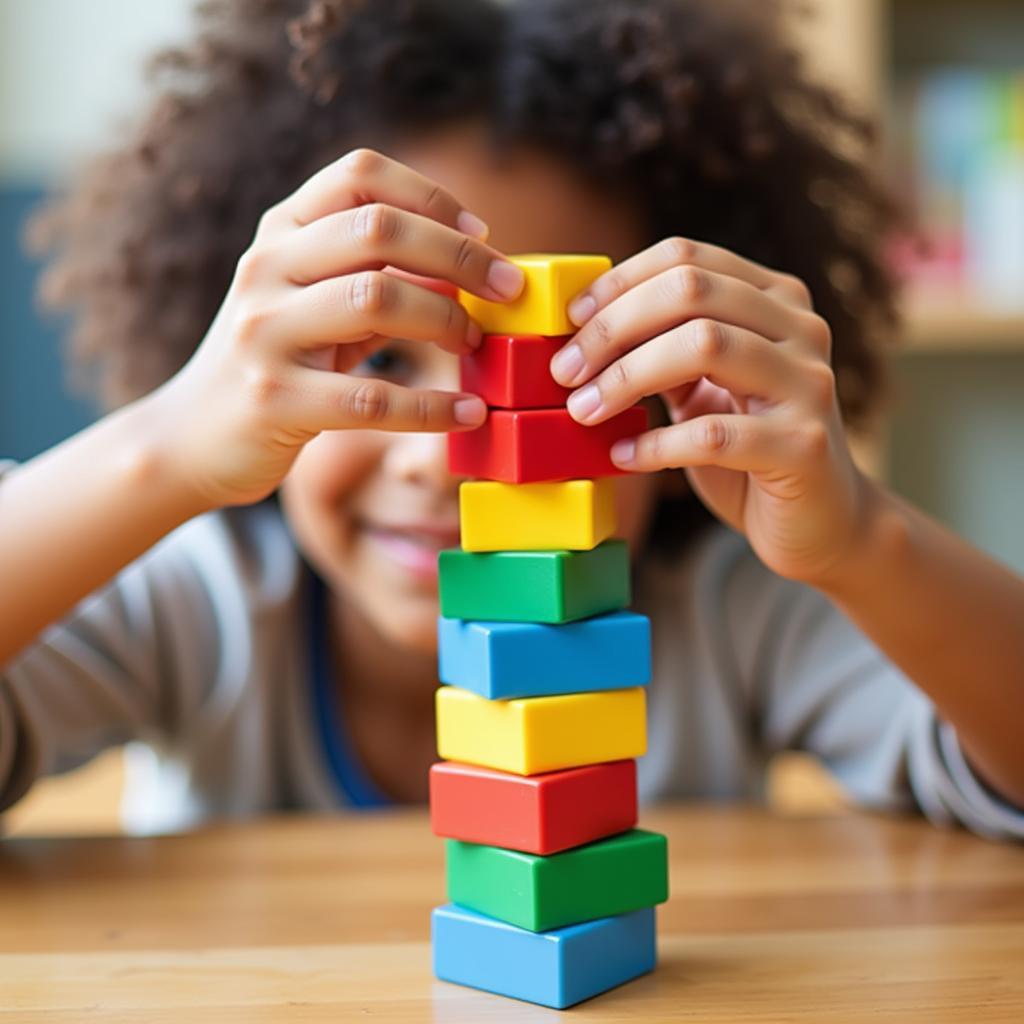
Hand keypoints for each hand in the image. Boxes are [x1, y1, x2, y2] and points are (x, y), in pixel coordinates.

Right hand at [149, 148, 523, 509]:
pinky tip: (468, 413)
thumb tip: (468, 268)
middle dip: (460, 256)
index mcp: (280, 233)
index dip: (432, 196)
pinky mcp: (274, 399)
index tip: (482, 234)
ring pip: (376, 299)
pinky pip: (371, 398)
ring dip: (447, 321)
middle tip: (508, 288)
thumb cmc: (274, 362)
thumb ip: (370, 273)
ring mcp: (265, 332)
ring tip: (477, 345)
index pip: (360, 176)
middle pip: (378, 229)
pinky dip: (432, 407)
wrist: (191, 437)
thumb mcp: (308, 300)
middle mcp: (266, 269)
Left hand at [551, 237, 874, 585]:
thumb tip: (582, 326)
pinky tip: (625, 457)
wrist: (822, 521)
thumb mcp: (703, 387)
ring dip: (626, 378)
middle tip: (565, 370)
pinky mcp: (802, 446)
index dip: (618, 283)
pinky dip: (655, 445)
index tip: (569, 320)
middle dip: (613, 327)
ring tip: (583, 410)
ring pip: (705, 346)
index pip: (686, 257)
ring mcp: (809, 385)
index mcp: (775, 299)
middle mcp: (801, 328)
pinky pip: (713, 434)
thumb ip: (663, 349)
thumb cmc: (748, 449)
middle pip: (691, 291)